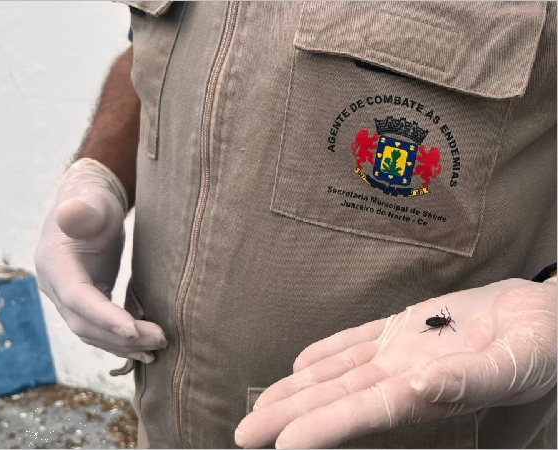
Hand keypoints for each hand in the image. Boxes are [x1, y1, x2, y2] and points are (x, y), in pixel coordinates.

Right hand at [34, 158, 166, 362]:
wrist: (90, 207)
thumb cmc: (93, 202)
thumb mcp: (91, 202)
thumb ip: (83, 210)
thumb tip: (74, 213)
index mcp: (54, 263)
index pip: (77, 297)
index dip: (103, 316)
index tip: (132, 329)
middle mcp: (55, 286)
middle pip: (85, 323)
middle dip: (121, 336)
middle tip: (160, 340)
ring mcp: (67, 297)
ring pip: (91, 332)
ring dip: (123, 344)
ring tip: (157, 349)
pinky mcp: (84, 301)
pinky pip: (98, 329)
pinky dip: (119, 341)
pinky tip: (144, 350)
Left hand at [235, 278, 556, 448]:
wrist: (543, 315)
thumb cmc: (540, 344)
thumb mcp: (514, 362)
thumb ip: (470, 378)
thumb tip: (422, 386)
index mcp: (430, 391)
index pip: (365, 413)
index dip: (324, 428)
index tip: (282, 444)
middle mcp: (405, 377)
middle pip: (337, 399)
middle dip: (290, 416)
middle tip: (244, 434)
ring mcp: (400, 352)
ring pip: (337, 373)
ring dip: (297, 389)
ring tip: (260, 407)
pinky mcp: (403, 328)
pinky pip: (355, 341)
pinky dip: (326, 352)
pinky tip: (300, 365)